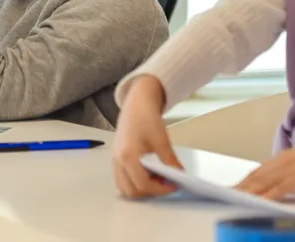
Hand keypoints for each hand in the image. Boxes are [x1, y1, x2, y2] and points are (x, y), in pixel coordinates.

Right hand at [112, 75, 181, 197]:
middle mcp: (118, 161)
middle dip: (151, 192)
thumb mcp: (162, 140)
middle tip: (166, 183)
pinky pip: (122, 180)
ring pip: (125, 188)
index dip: (160, 189)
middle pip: (132, 191)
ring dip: (141, 189)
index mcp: (128, 156)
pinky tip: (148, 173)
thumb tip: (179, 176)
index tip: (174, 185)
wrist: (136, 104)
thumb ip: (170, 161)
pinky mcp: (116, 159)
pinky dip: (134, 182)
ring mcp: (115, 161)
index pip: (143, 185)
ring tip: (156, 178)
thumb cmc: (147, 118)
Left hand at [235, 124, 294, 199]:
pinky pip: (278, 189)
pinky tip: (256, 202)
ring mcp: (289, 170)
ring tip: (231, 198)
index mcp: (283, 158)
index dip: (243, 181)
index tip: (230, 188)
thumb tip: (283, 180)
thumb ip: (293, 170)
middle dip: (238, 187)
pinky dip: (265, 196)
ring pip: (261, 183)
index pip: (258, 172)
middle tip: (222, 195)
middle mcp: (281, 162)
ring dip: (246, 192)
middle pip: (254, 177)